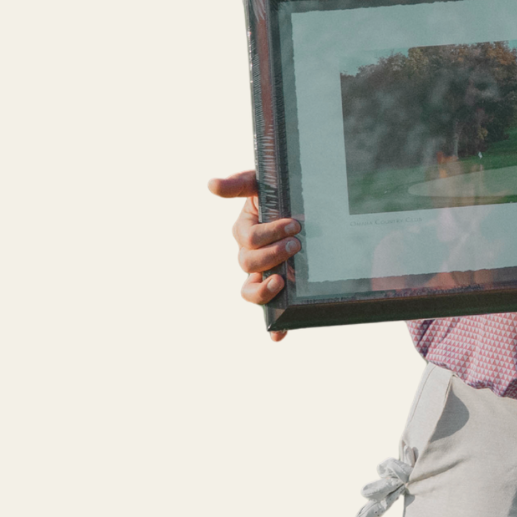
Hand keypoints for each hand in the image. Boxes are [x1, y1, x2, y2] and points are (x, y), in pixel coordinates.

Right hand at [208, 169, 300, 341]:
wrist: (305, 205)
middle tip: (297, 245)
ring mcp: (262, 273)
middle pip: (250, 263)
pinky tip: (278, 335)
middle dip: (273, 255)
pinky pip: (270, 311)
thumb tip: (211, 184)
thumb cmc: (280, 192)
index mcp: (245, 231)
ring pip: (251, 290)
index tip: (293, 225)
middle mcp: (250, 254)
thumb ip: (239, 183)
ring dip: (266, 290)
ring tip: (283, 280)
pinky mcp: (277, 287)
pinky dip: (273, 325)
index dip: (269, 235)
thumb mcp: (261, 181)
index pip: (249, 239)